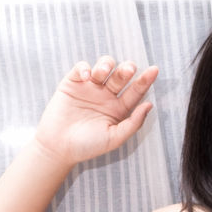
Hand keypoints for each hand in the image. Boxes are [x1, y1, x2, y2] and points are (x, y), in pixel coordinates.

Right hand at [35, 54, 158, 165]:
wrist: (58, 147)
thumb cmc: (87, 146)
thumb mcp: (114, 138)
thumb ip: (133, 123)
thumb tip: (150, 105)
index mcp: (119, 108)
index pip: (135, 91)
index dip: (145, 80)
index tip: (154, 70)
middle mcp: (106, 95)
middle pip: (121, 75)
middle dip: (126, 69)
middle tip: (128, 69)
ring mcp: (90, 87)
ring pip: (103, 67)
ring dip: (106, 64)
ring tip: (104, 71)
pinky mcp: (72, 83)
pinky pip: (81, 68)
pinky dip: (84, 68)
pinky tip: (86, 76)